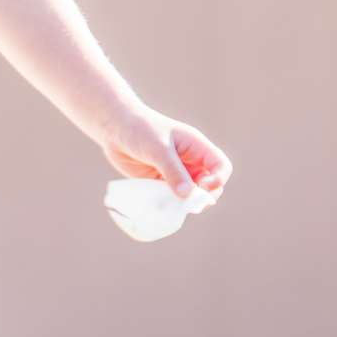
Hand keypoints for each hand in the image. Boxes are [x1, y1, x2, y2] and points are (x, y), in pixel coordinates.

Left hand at [100, 106, 231, 205]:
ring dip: (185, 203)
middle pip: (210, 184)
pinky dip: (170, 204)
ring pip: (190, 194)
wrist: (115, 129)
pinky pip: (172, 197)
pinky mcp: (161, 182)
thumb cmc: (140, 130)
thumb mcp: (159, 149)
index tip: (201, 187)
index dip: (217, 180)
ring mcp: (176, 173)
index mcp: (197, 147)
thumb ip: (173, 172)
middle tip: (188, 205)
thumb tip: (188, 195)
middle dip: (203, 196)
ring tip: (173, 207)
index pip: (221, 166)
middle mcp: (190, 161)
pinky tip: (161, 207)